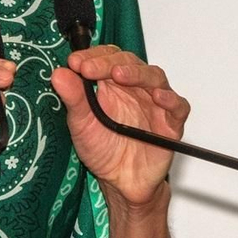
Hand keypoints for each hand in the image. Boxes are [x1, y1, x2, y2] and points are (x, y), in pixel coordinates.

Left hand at [51, 46, 190, 210]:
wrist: (121, 182)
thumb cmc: (103, 150)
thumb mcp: (82, 124)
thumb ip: (73, 99)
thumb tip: (59, 74)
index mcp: (113, 85)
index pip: (107, 58)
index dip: (92, 56)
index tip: (75, 62)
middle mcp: (136, 89)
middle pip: (129, 62)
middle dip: (108, 63)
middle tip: (90, 69)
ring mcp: (155, 104)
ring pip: (154, 77)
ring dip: (137, 73)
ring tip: (119, 75)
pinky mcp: (171, 123)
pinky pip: (179, 107)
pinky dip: (171, 100)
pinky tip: (158, 98)